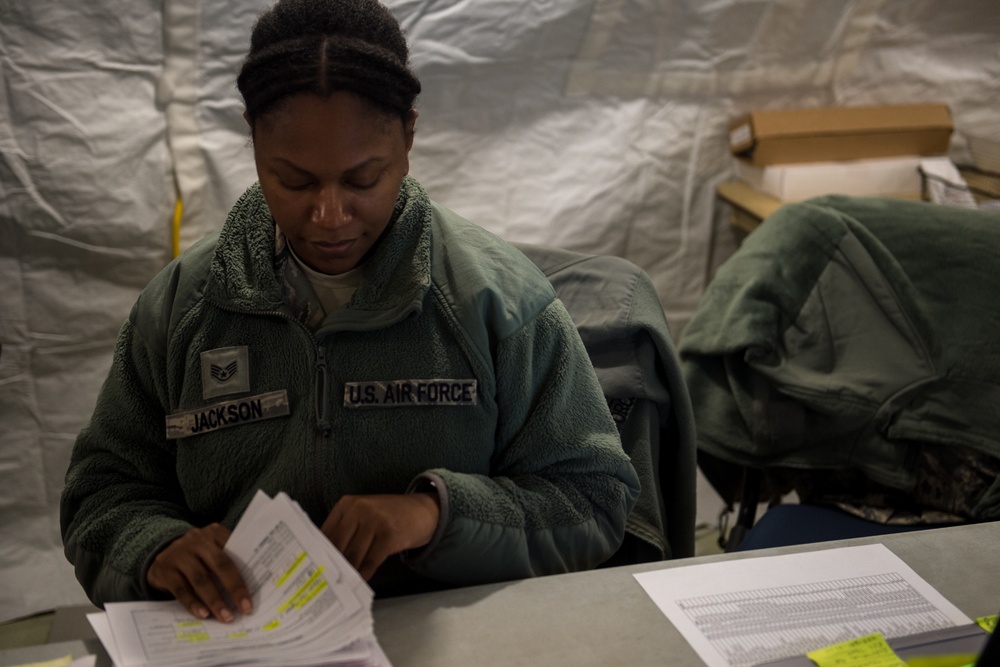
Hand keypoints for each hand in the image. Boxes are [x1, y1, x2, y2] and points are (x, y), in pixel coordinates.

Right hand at [146, 523, 251, 622]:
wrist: (160, 554)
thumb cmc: (196, 557)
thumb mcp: (211, 551)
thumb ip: (227, 561)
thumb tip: (248, 591)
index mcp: (214, 533)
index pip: (235, 551)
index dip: (247, 572)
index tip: (257, 589)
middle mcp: (197, 540)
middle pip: (220, 565)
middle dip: (234, 588)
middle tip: (245, 609)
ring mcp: (179, 554)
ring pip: (201, 579)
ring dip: (215, 601)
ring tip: (226, 617)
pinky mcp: (164, 570)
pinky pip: (181, 590)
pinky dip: (194, 604)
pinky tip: (204, 615)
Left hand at [320, 493, 440, 580]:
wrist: (421, 511)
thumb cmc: (387, 517)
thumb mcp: (363, 515)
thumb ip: (345, 530)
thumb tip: (325, 558)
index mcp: (347, 504)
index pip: (326, 532)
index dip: (319, 553)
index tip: (314, 569)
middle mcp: (359, 509)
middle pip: (338, 545)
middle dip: (332, 565)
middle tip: (326, 582)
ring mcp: (375, 520)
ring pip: (354, 554)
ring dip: (348, 572)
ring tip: (341, 585)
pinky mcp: (389, 534)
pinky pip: (371, 560)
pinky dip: (364, 573)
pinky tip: (360, 581)